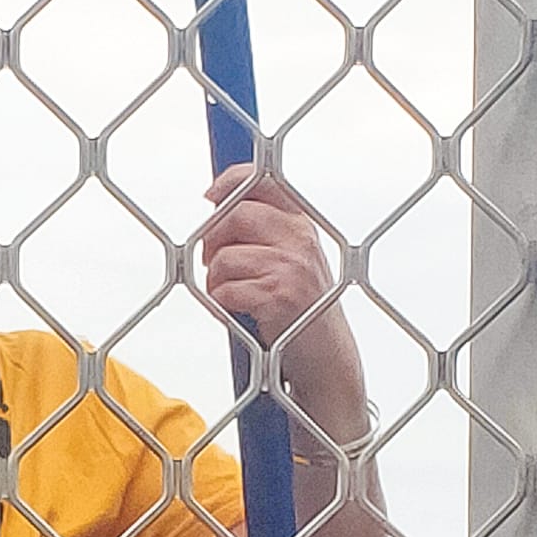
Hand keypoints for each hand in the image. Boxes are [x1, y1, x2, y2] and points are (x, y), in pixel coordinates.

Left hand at [199, 167, 364, 435]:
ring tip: (224, 295)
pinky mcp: (278, 296)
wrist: (326, 355)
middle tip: (210, 262)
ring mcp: (290, 267)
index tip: (210, 197)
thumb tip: (218, 210)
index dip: (230, 182)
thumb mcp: (293, 260)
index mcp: (302, 224)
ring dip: (213, 280)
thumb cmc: (301, 309)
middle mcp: (300, 239)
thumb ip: (266, 233)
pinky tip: (232, 313)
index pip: (264, 182)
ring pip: (225, 257)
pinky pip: (226, 290)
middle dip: (211, 239)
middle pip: (236, 215)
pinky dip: (219, 304)